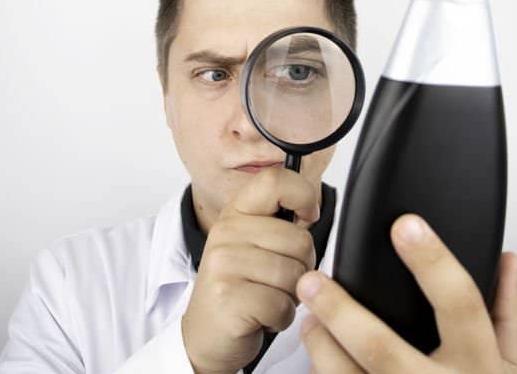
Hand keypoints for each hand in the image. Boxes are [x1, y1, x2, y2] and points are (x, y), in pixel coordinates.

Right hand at [182, 167, 320, 373]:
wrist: (204, 336)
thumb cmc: (239, 289)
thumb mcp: (253, 246)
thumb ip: (279, 225)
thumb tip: (312, 210)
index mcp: (236, 213)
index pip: (274, 180)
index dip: (304, 194)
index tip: (309, 215)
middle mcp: (226, 233)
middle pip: (299, 239)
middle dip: (302, 267)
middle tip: (277, 281)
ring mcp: (224, 264)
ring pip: (294, 275)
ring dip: (291, 296)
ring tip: (267, 298)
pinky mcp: (229, 297)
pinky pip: (282, 305)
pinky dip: (280, 318)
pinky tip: (261, 317)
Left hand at [296, 214, 516, 372]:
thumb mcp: (512, 368)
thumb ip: (508, 314)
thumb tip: (506, 259)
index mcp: (480, 367)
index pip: (460, 304)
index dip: (433, 261)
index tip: (406, 226)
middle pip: (382, 348)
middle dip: (341, 311)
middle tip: (313, 281)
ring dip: (320, 346)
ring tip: (308, 320)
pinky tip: (318, 362)